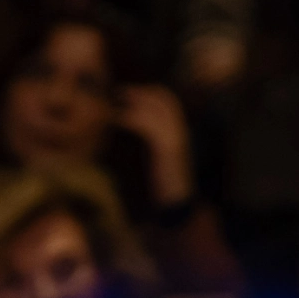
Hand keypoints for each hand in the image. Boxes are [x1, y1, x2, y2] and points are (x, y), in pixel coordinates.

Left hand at [117, 85, 193, 205]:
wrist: (177, 205)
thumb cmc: (165, 185)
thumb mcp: (159, 158)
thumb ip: (153, 143)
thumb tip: (138, 133)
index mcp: (179, 134)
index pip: (169, 102)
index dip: (149, 93)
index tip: (128, 92)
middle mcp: (180, 134)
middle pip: (167, 100)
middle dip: (143, 92)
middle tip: (120, 92)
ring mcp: (176, 141)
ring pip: (160, 110)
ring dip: (137, 102)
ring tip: (118, 101)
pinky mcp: (168, 151)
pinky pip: (150, 127)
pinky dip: (133, 119)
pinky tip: (119, 119)